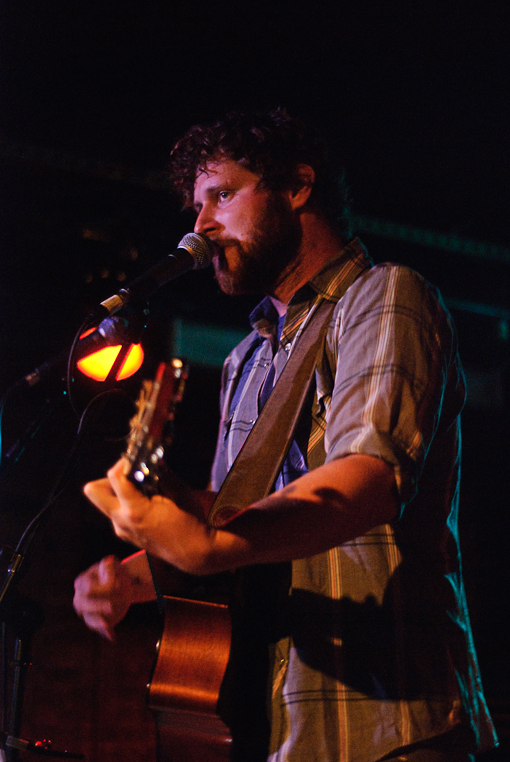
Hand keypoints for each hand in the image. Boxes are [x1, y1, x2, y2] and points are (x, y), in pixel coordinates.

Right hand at [73, 555, 132, 639]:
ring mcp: (86, 611)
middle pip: (83, 604)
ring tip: (106, 625)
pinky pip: (98, 627)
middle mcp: (80, 598)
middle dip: (97, 606)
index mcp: (81, 582)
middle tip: (111, 606)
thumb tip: (108, 565)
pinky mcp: (95, 620)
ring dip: (98, 622)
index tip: (118, 583)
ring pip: (89, 618)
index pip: (87, 586)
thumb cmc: (115, 572)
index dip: (101, 586)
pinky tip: (112, 636)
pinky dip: (104, 632)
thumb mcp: (114, 565)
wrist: (121, 584)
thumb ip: (109, 566)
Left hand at [83, 459, 215, 573]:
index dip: (123, 463)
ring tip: (141, 488)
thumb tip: (152, 458)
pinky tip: (145, 502)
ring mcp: (120, 529)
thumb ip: (163, 474)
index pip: (113, 477)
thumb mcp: (179, 492)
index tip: (137, 459)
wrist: (193, 553)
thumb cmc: (189, 522)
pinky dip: (125, 502)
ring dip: (117, 490)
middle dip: (110, 477)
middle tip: (131, 474)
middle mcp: (120, 520)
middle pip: (93, 491)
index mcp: (134, 510)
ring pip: (105, 501)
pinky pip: (115, 512)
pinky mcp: (125, 534)